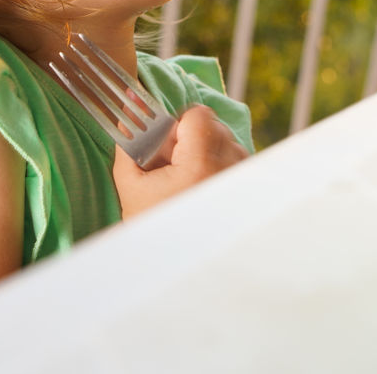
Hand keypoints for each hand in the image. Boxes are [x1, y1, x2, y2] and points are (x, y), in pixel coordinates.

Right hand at [112, 104, 248, 219]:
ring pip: (227, 143)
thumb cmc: (150, 226)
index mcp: (201, 164)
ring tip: (184, 181)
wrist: (173, 268)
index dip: (178, 124)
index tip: (166, 145)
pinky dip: (218, 167)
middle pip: (214, 126)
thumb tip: (128, 108)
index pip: (198, 115)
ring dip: (206, 152)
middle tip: (171, 164)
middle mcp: (229, 169)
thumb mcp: (130, 184)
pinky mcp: (248, 192)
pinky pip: (236, 162)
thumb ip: (129, 142)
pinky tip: (198, 189)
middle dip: (191, 138)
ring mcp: (242, 181)